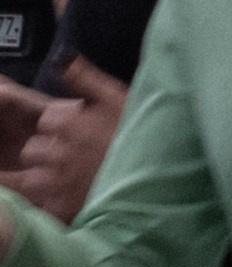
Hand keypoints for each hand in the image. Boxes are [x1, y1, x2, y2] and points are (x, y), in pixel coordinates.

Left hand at [4, 59, 129, 223]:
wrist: (162, 180)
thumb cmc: (145, 137)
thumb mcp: (119, 98)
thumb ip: (85, 78)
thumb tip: (63, 59)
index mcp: (67, 121)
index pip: (47, 121)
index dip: (61, 127)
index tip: (80, 134)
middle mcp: (58, 150)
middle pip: (34, 149)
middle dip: (50, 153)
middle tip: (75, 159)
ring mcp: (58, 180)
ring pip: (33, 178)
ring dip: (46, 179)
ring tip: (71, 182)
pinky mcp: (64, 207)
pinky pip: (44, 207)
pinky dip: (53, 206)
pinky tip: (72, 202)